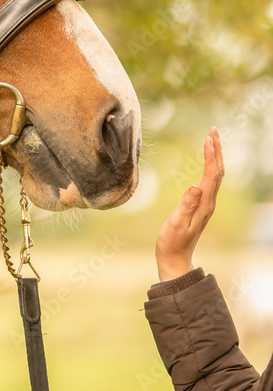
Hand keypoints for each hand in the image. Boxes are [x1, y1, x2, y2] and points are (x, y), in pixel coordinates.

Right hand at [155, 127, 223, 281]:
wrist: (175, 259)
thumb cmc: (172, 242)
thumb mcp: (177, 223)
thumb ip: (186, 205)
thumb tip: (196, 185)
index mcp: (204, 205)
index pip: (211, 174)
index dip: (211, 155)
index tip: (208, 137)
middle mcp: (209, 203)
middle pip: (218, 171)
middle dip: (217, 150)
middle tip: (213, 130)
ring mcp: (206, 204)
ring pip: (215, 175)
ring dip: (215, 156)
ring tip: (211, 140)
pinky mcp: (201, 206)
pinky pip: (209, 181)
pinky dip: (209, 166)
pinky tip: (205, 162)